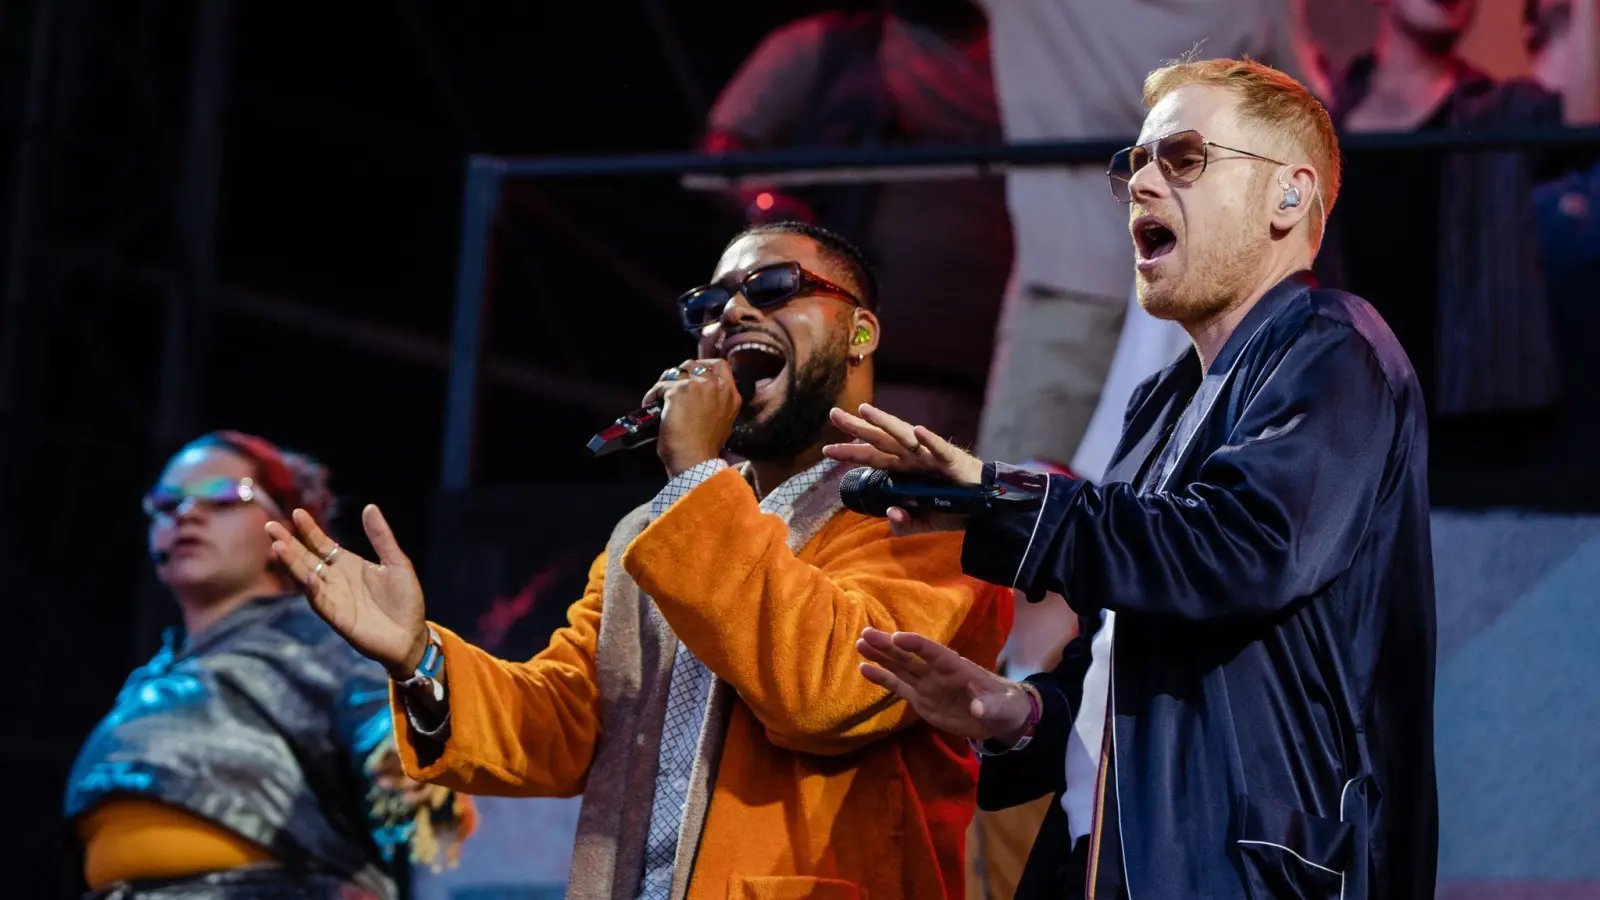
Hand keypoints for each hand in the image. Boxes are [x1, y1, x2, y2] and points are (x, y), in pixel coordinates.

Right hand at [266, 505, 428, 678]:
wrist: (412, 636)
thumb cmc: (405, 600)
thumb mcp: (397, 562)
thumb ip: (381, 537)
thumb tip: (370, 507)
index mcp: (347, 564)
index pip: (321, 543)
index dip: (309, 530)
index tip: (297, 512)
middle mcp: (335, 580)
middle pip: (305, 558)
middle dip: (288, 543)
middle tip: (270, 526)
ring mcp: (334, 599)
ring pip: (306, 579)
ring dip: (292, 564)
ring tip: (278, 547)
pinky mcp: (338, 618)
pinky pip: (321, 603)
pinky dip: (313, 591)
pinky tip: (307, 578)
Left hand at [647, 358, 742, 477]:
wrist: (695, 460)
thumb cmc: (705, 449)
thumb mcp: (722, 422)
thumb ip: (716, 404)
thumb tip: (698, 399)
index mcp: (731, 395)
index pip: (721, 366)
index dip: (704, 366)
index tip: (693, 372)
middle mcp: (717, 386)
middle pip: (694, 364)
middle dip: (681, 372)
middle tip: (672, 384)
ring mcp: (698, 386)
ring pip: (676, 372)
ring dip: (665, 382)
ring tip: (659, 395)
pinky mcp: (679, 391)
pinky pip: (661, 386)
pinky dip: (652, 395)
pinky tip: (650, 404)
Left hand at [823, 403, 982, 534]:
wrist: (987, 507)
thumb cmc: (954, 507)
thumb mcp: (924, 522)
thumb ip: (904, 524)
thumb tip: (892, 515)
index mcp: (904, 470)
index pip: (872, 458)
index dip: (851, 453)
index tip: (826, 450)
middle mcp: (913, 458)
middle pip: (880, 440)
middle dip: (857, 427)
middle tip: (833, 414)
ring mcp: (931, 456)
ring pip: (903, 436)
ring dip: (885, 422)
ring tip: (865, 410)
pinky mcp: (952, 460)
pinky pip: (938, 449)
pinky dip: (929, 440)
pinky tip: (917, 431)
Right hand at [856, 627, 1033, 743]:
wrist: (998, 717)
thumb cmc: (1004, 706)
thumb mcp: (1002, 707)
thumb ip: (990, 706)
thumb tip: (978, 708)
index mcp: (957, 667)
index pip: (934, 652)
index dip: (916, 644)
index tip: (897, 638)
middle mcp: (937, 672)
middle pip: (910, 656)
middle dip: (889, 645)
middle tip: (866, 634)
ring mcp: (927, 684)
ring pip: (900, 667)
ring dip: (880, 656)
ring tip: (860, 644)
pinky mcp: (921, 699)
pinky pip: (898, 687)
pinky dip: (881, 678)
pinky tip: (863, 668)